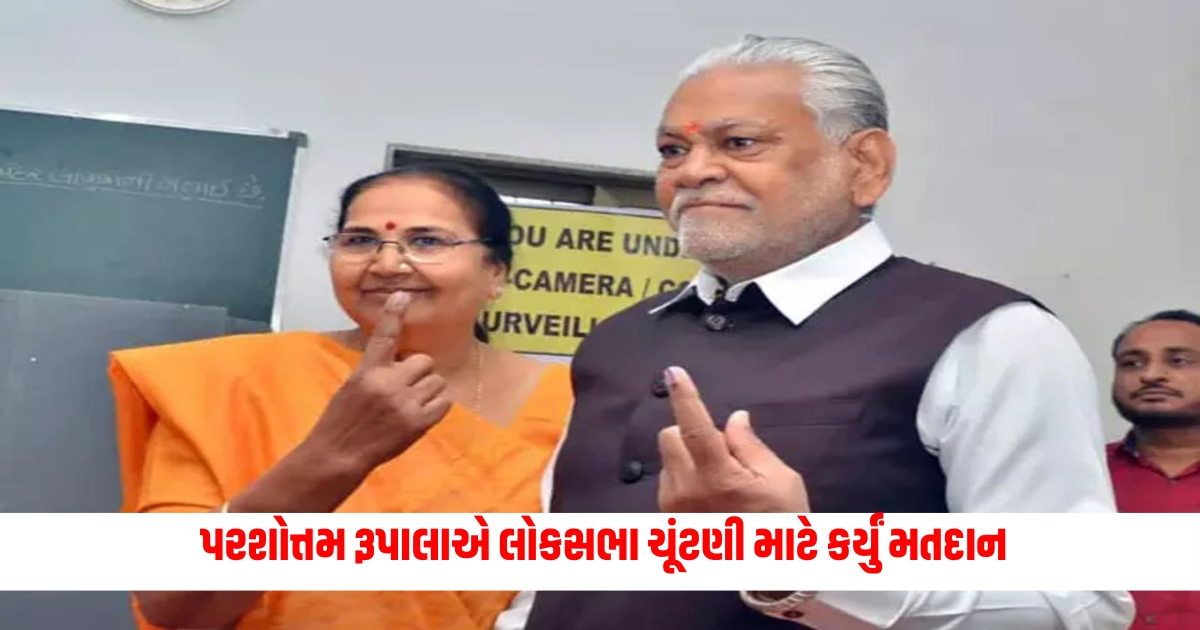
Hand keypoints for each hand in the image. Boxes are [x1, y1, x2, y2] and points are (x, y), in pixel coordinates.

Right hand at [306, 291, 451, 470]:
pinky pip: (444, 402)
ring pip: (436, 381)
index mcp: (368, 371)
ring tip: (411, 402)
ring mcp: (405, 403)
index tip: (403, 296)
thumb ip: (376, 370)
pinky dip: (436, 405)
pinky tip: (421, 412)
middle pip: (424, 361)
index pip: (384, 336)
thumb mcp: (352, 386)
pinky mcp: (419, 422)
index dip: (394, 314)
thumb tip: (401, 361)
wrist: (339, 454)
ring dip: (428, 389)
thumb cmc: (343, 419)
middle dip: (418, 372)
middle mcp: (388, 383)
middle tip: (406, 386)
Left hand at [657, 366, 809, 512]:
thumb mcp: (779, 478)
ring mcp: (674, 506)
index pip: (695, 427)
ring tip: (718, 477)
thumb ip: (749, 444)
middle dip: (689, 432)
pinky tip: (707, 493)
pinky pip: (667, 479)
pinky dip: (683, 475)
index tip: (673, 371)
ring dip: (686, 456)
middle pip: (670, 436)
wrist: (770, 569)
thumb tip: (733, 417)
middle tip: (721, 448)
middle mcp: (687, 490)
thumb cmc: (781, 520)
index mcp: (718, 477)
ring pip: (668, 458)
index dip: (685, 396)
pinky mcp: (668, 517)